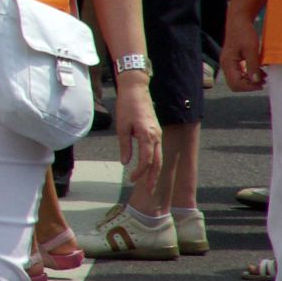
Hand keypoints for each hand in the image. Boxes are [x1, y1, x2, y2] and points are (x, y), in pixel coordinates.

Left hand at [113, 80, 162, 196]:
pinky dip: (155, 161)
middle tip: (149, 191)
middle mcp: (156, 136)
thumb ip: (125, 145)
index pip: (146, 160)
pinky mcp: (156, 131)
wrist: (136, 89)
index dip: (140, 172)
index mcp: (147, 135)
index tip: (132, 179)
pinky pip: (158, 150)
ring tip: (150, 184)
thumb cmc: (127, 106)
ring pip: (159, 157)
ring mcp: (158, 133)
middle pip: (157, 162)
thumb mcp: (121, 126)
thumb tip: (126, 162)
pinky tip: (150, 168)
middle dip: (153, 178)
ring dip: (155, 171)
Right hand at [220, 9, 265, 91]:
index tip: (262, 84)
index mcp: (228, 63)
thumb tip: (255, 81)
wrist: (239, 20)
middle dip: (249, 85)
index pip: (235, 84)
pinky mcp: (233, 60)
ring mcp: (228, 63)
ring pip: (237, 80)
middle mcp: (225, 65)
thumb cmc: (244, 32)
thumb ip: (252, 66)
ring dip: (250, 81)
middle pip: (234, 84)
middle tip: (264, 81)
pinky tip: (259, 71)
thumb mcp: (251, 49)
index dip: (249, 87)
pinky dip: (248, 75)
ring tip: (264, 76)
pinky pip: (239, 73)